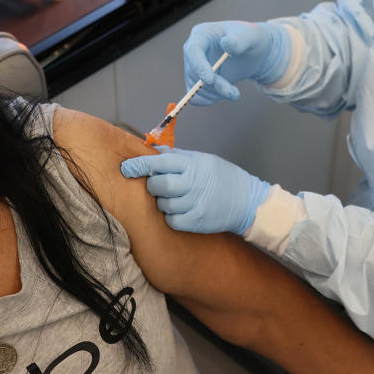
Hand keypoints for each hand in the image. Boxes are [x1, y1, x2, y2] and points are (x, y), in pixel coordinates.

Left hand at [120, 147, 271, 234]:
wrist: (247, 201)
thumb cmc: (222, 177)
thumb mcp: (202, 159)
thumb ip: (176, 157)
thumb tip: (151, 152)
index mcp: (192, 164)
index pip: (158, 162)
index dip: (139, 165)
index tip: (126, 167)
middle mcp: (192, 183)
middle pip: (157, 185)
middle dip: (154, 185)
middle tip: (160, 185)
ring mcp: (195, 203)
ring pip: (162, 204)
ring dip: (164, 202)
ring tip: (177, 198)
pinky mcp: (197, 221)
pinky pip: (171, 220)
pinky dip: (171, 217)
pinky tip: (181, 211)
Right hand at [182, 20, 290, 104]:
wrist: (253, 52)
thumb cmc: (250, 39)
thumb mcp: (251, 36)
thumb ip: (240, 40)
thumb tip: (226, 44)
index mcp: (202, 34)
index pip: (192, 51)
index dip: (198, 66)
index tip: (209, 80)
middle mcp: (193, 51)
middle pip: (194, 73)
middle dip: (214, 86)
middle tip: (234, 93)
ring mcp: (194, 67)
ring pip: (196, 88)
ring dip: (216, 94)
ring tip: (235, 93)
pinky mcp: (198, 82)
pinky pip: (196, 97)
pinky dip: (210, 99)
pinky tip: (226, 94)